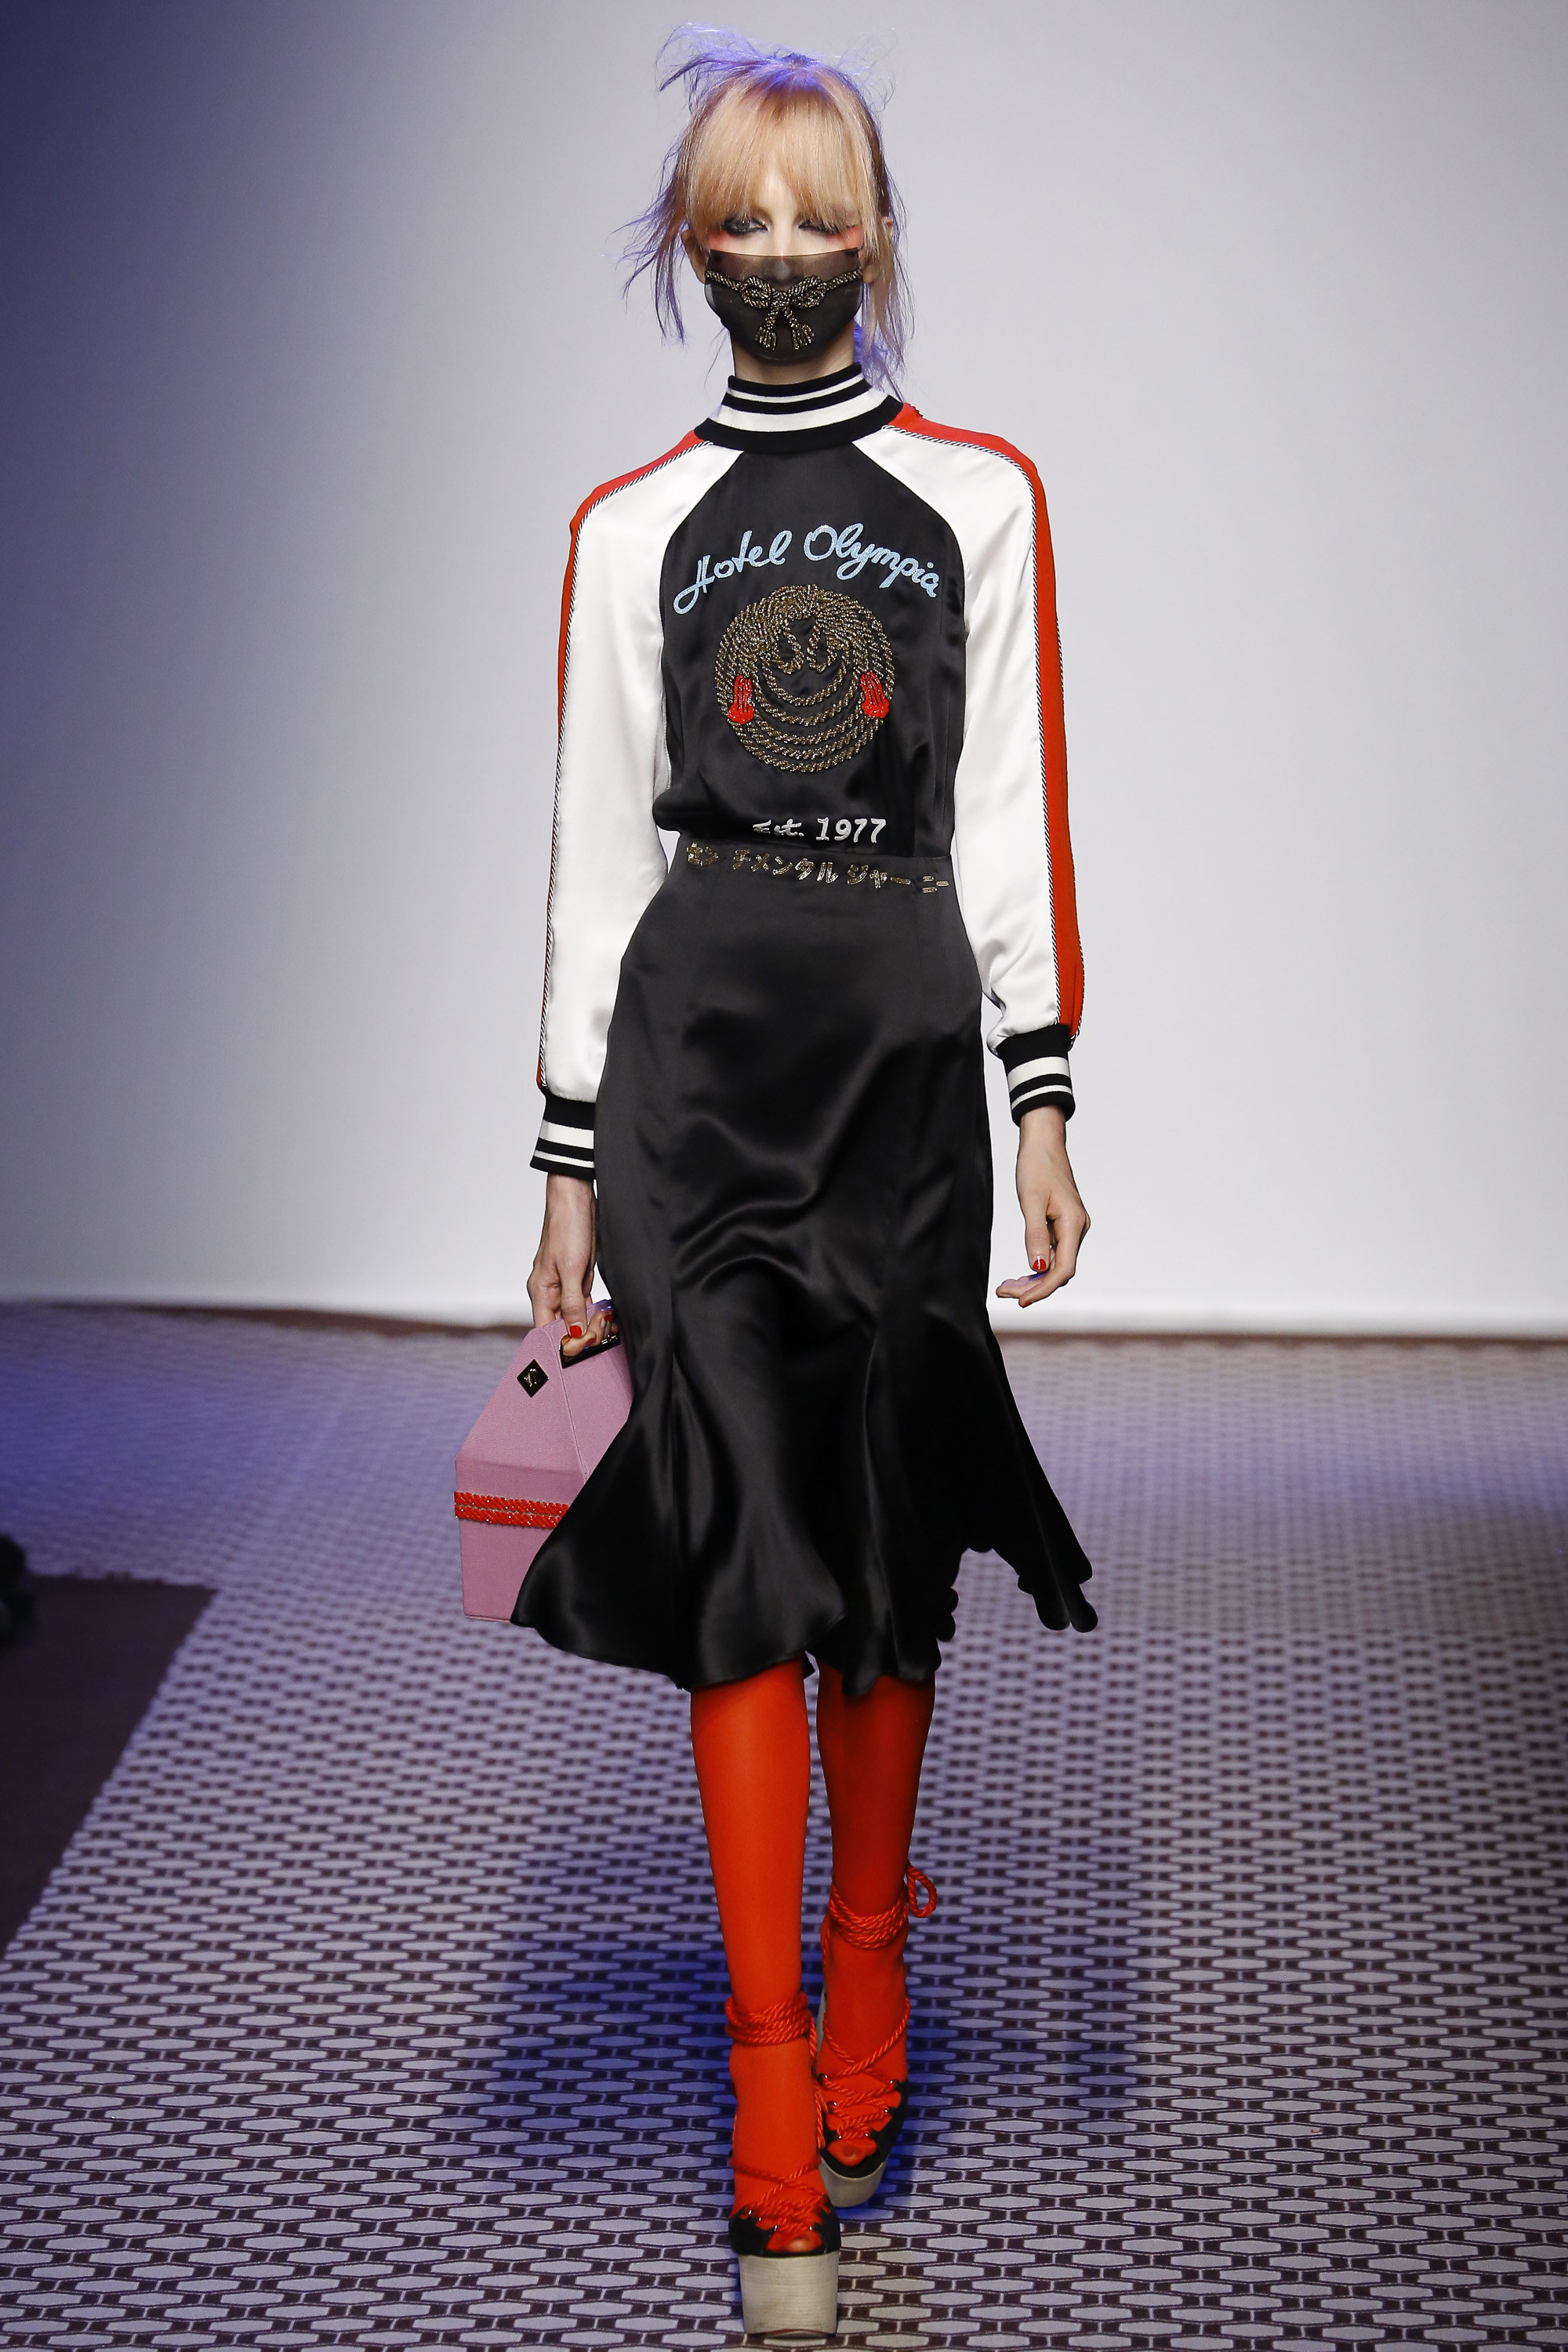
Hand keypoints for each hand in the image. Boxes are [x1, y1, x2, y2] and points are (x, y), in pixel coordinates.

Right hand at [528, 1174, 610, 1356]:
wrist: (576, 1198)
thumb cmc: (568, 1228)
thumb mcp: (572, 1269)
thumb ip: (572, 1303)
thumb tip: (574, 1332)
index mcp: (540, 1292)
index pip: (546, 1330)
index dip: (562, 1343)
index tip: (582, 1350)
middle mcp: (549, 1292)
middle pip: (561, 1326)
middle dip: (581, 1334)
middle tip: (602, 1333)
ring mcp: (564, 1285)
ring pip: (575, 1315)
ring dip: (590, 1323)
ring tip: (607, 1326)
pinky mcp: (578, 1278)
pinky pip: (584, 1302)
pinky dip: (595, 1310)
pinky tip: (606, 1316)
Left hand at [995, 1105, 1090, 1308]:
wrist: (1043, 1142)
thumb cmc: (1037, 1166)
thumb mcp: (1030, 1200)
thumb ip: (1034, 1235)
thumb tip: (1035, 1267)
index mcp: (1074, 1224)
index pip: (1062, 1270)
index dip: (1043, 1289)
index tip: (1021, 1301)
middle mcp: (1077, 1229)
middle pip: (1058, 1271)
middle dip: (1033, 1286)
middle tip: (1003, 1291)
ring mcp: (1072, 1227)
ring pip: (1055, 1264)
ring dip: (1033, 1278)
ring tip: (1006, 1286)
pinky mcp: (1063, 1224)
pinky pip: (1052, 1252)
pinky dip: (1036, 1264)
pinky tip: (1020, 1272)